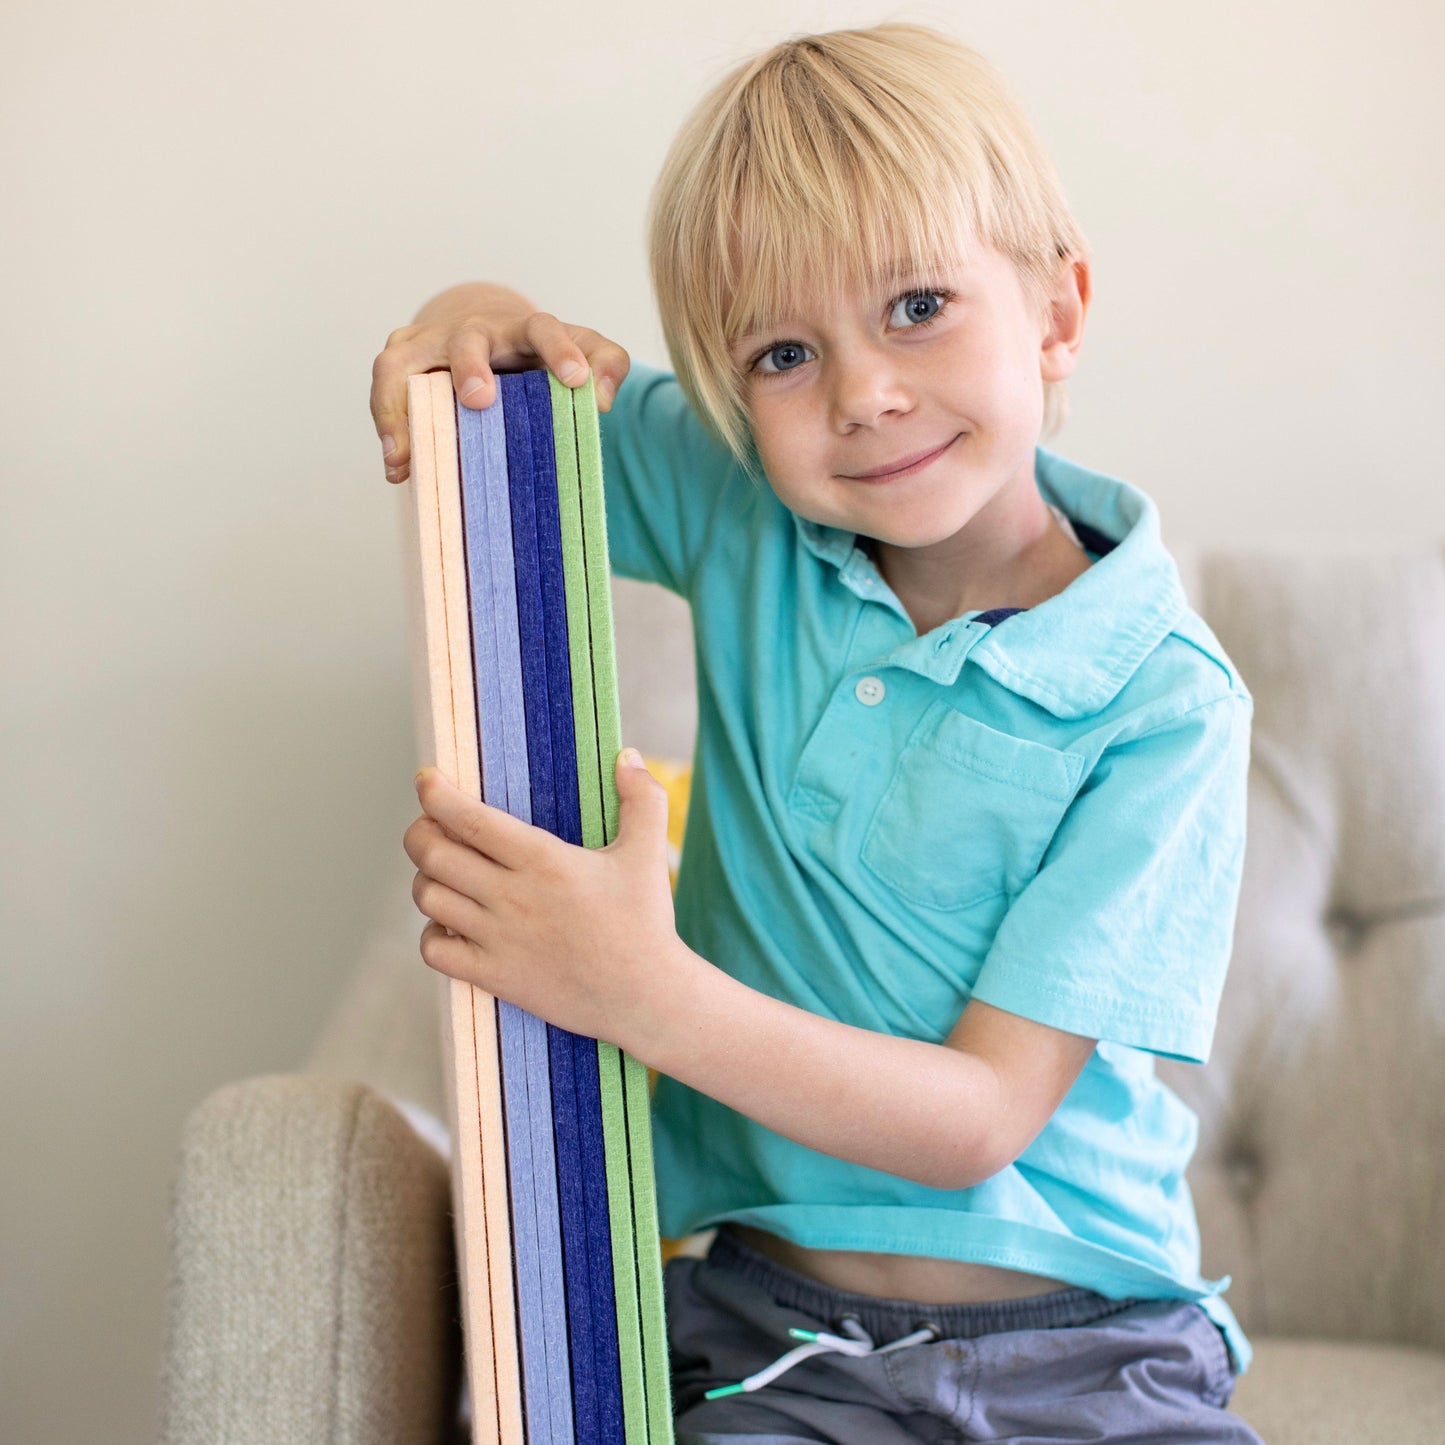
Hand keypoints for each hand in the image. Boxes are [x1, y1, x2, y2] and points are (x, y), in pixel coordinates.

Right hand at [370, 282, 630, 484]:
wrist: (488, 330)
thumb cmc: (538, 353)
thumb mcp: (581, 351)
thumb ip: (607, 364)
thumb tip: (602, 398)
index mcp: (524, 330)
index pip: (544, 329)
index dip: (561, 351)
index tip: (577, 379)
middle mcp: (472, 330)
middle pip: (466, 339)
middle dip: (471, 367)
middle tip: (480, 399)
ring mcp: (429, 343)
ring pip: (401, 361)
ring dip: (400, 404)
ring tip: (406, 455)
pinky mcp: (402, 360)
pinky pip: (385, 387)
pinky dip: (387, 425)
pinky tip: (398, 467)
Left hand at [404, 749, 685, 1051]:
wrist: (645, 996)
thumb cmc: (645, 923)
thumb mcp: (648, 853)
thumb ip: (642, 798)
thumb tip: (628, 757)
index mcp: (543, 860)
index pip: (469, 819)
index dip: (436, 795)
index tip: (428, 780)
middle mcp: (512, 897)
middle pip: (433, 854)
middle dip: (420, 833)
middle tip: (429, 826)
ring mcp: (498, 939)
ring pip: (429, 898)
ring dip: (425, 879)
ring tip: (442, 873)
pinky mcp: (493, 976)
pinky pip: (434, 950)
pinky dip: (431, 932)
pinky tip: (451, 923)